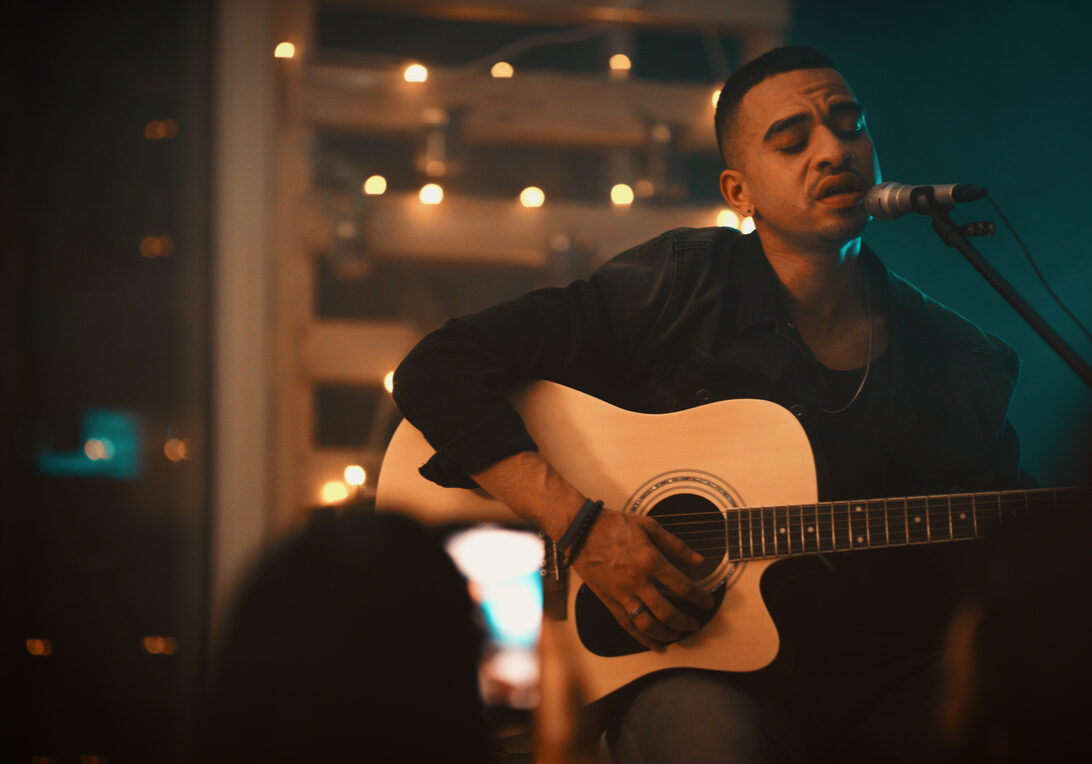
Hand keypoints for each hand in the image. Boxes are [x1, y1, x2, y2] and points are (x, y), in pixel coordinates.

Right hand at [571, 508, 714, 649]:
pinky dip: (643, 639)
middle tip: (695, 624)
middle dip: (685, 622)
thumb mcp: (649, 526)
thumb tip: (698, 561)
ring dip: (667, 634)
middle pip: (667, 612)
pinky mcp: (609, 601)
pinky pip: (628, 626)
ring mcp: (622, 594)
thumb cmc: (614, 525)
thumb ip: (676, 546)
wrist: (581, 531)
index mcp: (649, 560)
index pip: (682, 586)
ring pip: (647, 624)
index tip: (707, 602)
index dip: (699, 598)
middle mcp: (637, 581)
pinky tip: (655, 645)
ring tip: (678, 635)